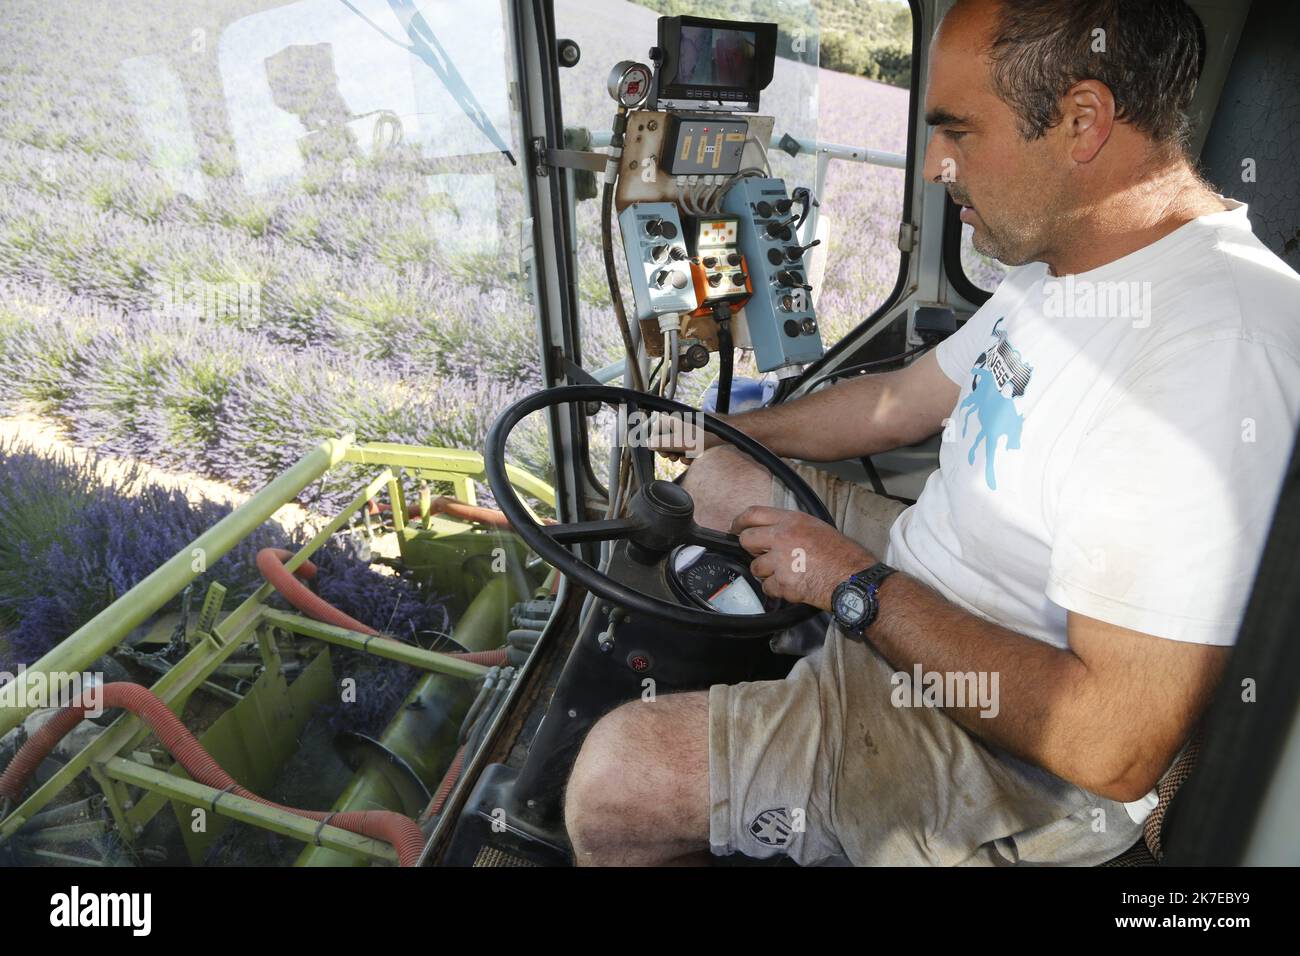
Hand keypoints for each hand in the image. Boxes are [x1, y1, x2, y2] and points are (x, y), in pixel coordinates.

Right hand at [647, 410, 724, 461]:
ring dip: (679, 454)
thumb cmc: (709, 435)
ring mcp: (691, 430)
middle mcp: (682, 422)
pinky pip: (688, 446)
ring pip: (678, 444)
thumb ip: (664, 443)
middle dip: (669, 450)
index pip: (658, 427)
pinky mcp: (698, 437)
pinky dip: (689, 453)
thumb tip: (649, 444)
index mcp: (676, 419)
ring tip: (685, 458)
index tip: (659, 451)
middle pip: (667, 437)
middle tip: (672, 457)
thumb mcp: (683, 442)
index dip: (656, 441)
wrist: (731, 435)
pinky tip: (694, 458)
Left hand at [731, 505, 874, 610]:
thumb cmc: (842, 554)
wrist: (853, 578)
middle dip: (751, 549)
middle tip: (761, 554)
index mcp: (792, 521)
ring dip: (767, 573)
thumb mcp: (817, 528)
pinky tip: (793, 585)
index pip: (753, 514)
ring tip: (788, 573)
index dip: (740, 521)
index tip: (735, 528)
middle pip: (747, 540)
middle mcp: (782, 538)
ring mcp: (781, 562)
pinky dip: (777, 590)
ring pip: (756, 568)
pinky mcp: (783, 584)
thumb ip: (792, 527)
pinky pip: (768, 588)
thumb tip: (772, 531)